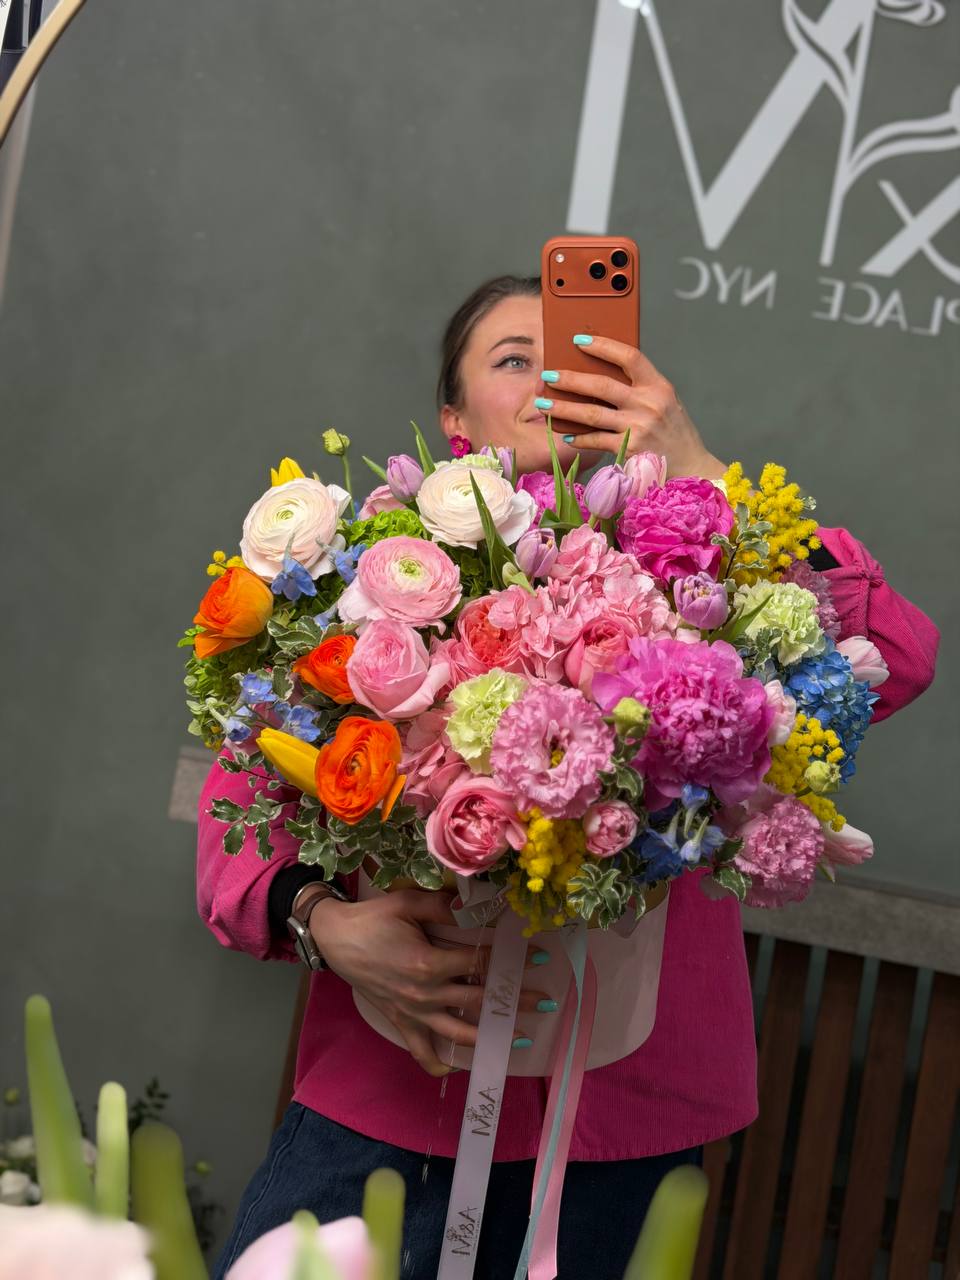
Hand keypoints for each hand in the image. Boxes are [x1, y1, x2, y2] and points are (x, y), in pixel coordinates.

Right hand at [309, 890, 547, 1076]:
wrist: (335, 938)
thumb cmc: (373, 918)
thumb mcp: (408, 902)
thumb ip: (445, 906)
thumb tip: (476, 905)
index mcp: (430, 962)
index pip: (481, 962)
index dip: (512, 960)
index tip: (540, 958)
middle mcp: (425, 993)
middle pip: (479, 1000)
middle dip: (516, 1002)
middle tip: (546, 1002)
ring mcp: (414, 1012)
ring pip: (459, 1033)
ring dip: (492, 1037)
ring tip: (521, 1038)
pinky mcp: (400, 1021)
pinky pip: (421, 1051)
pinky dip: (439, 1064)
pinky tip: (458, 1068)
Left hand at [541, 337, 725, 479]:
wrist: (691, 468)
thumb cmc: (673, 432)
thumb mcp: (664, 402)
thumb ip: (639, 388)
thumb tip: (599, 373)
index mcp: (659, 386)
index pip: (629, 356)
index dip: (603, 346)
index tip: (579, 340)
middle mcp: (649, 404)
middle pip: (601, 385)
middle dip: (569, 379)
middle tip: (547, 374)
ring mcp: (638, 427)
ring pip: (591, 413)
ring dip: (563, 408)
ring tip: (542, 404)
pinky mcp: (629, 449)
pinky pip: (595, 440)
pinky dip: (578, 437)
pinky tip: (564, 435)